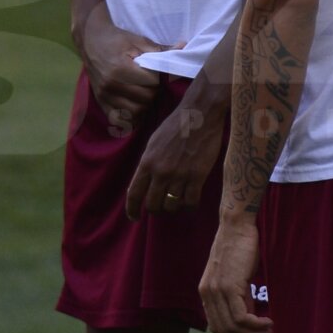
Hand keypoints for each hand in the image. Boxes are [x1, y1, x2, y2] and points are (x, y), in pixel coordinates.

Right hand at [76, 9, 165, 135]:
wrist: (90, 40)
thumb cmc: (116, 39)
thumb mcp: (138, 40)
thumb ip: (160, 49)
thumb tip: (183, 47)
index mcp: (120, 69)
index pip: (152, 84)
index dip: (159, 78)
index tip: (156, 72)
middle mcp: (111, 85)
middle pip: (146, 99)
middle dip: (154, 91)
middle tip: (152, 82)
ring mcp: (104, 96)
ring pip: (136, 112)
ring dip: (144, 104)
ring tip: (144, 92)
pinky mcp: (100, 102)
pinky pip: (120, 119)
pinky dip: (130, 114)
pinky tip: (134, 103)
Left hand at [125, 96, 226, 219]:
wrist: (200, 114)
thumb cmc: (176, 126)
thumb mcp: (153, 143)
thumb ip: (148, 164)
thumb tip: (143, 184)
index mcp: (147, 162)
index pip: (134, 194)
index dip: (132, 210)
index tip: (134, 218)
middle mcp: (160, 172)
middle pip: (153, 205)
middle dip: (156, 210)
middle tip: (161, 208)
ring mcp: (179, 175)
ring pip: (172, 206)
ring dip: (174, 208)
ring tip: (178, 202)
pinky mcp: (197, 176)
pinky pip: (190, 202)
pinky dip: (189, 207)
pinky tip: (191, 204)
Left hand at [200, 214, 273, 332]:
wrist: (238, 225)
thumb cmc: (242, 247)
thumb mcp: (237, 276)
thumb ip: (239, 297)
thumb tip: (249, 317)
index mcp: (206, 292)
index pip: (216, 327)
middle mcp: (207, 294)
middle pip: (223, 331)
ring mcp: (216, 291)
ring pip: (232, 327)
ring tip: (269, 331)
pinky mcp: (228, 286)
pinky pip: (241, 317)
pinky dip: (256, 325)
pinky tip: (268, 322)